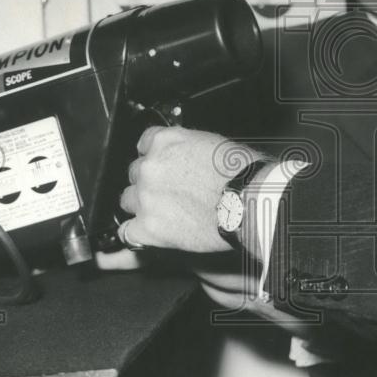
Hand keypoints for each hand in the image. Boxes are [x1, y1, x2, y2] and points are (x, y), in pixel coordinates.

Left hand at [118, 126, 259, 253]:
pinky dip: (137, 235)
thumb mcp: (214, 143)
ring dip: (143, 206)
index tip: (163, 166)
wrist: (249, 201)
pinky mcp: (148, 228)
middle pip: (135, 174)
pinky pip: (127, 233)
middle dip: (150, 182)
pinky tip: (150, 234)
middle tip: (172, 193)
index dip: (155, 157)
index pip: (143, 144)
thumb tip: (187, 156)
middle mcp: (150, 166)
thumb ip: (189, 147)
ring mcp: (146, 198)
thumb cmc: (243, 174)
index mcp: (166, 141)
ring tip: (167, 214)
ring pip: (128, 201)